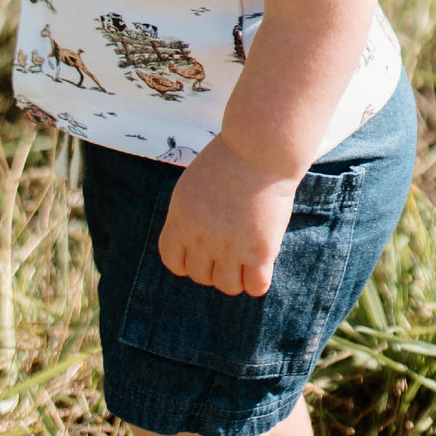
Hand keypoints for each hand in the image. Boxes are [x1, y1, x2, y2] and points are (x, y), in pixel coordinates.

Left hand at [157, 135, 298, 296]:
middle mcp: (201, 238)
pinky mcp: (259, 251)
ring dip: (237, 276)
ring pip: (228, 286)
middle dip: (214, 266)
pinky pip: (255, 287)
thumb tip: (196, 243)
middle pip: (201, 276)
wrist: (260, 148)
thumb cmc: (230, 159)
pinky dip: (258, 280)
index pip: (173, 261)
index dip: (187, 261)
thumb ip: (190, 216)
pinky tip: (262, 262)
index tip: (202, 252)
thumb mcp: (193, 185)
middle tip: (230, 248)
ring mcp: (230, 247)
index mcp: (180, 220)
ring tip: (247, 256)